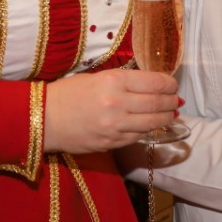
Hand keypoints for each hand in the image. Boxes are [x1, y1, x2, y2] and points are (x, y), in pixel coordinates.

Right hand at [44, 69, 179, 153]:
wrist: (44, 119)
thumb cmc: (68, 92)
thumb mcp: (96, 77)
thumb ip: (123, 81)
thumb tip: (150, 85)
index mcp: (113, 81)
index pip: (153, 82)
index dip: (168, 83)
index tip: (173, 84)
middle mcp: (118, 103)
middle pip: (156, 103)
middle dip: (171, 101)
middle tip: (177, 99)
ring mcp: (115, 127)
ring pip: (151, 123)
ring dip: (165, 118)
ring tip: (172, 113)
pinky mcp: (111, 143)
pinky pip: (137, 136)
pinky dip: (148, 130)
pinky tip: (153, 125)